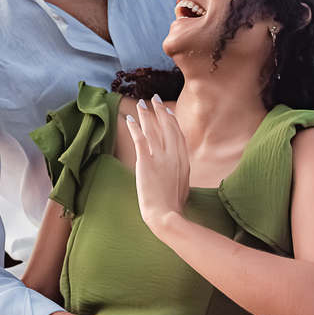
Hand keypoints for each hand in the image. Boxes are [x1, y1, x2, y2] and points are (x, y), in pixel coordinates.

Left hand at [125, 95, 190, 227]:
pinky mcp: (146, 162)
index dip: (172, 121)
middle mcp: (174, 156)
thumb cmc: (174, 207)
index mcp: (184, 162)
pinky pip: (140, 139)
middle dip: (160, 111)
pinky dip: (134, 127)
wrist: (166, 216)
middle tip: (154, 99)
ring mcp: (161, 158)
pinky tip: (129, 119)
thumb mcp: (183, 187)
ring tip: (140, 104)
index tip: (167, 111)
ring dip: (146, 115)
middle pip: (167, 127)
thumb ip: (180, 174)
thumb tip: (177, 171)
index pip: (178, 135)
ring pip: (152, 129)